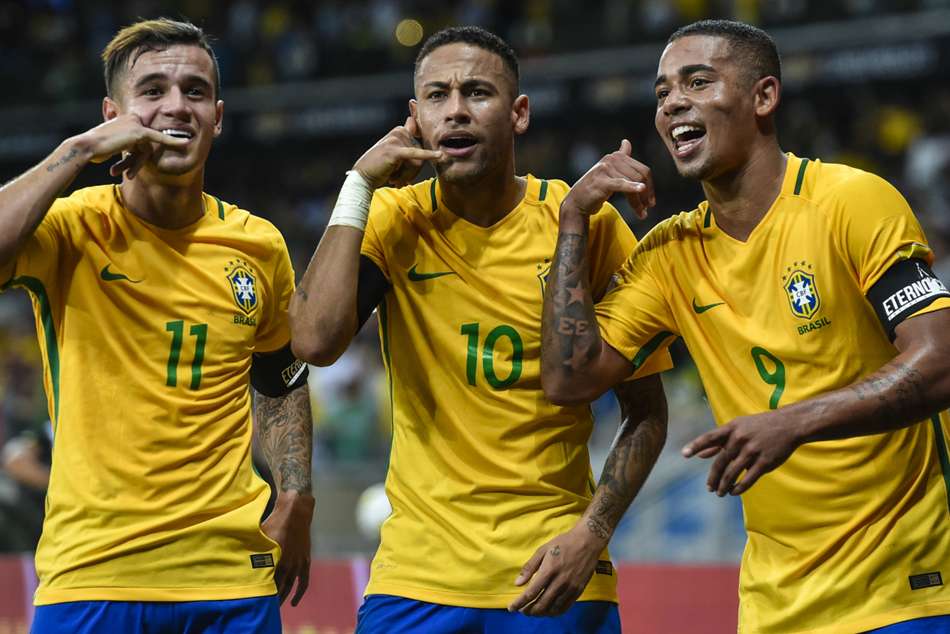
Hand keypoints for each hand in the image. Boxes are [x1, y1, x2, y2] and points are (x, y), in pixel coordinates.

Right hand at [72, 114, 189, 178]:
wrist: (86, 147)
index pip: (141, 138)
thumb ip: (126, 143)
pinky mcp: (139, 132)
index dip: (138, 154)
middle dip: (137, 161)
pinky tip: (185, 144)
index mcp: (126, 118)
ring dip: (137, 164)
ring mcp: (136, 124)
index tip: (138, 162)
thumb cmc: (96, 149)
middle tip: (127, 173)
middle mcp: (132, 118)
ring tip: (127, 174)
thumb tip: (132, 149)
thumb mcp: (112, 144)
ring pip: (147, 149)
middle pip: (146, 144)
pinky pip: (159, 139)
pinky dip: (173, 142)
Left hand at [261, 490, 314, 605]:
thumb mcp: (260, 534)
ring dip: (282, 597)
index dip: (260, 590)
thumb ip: (251, 548)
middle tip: (262, 605)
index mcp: (274, 558)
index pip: (266, 581)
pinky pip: (304, 581)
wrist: (296, 511)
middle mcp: (287, 564)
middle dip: (270, 597)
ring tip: (275, 606)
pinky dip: (299, 592)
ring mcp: (298, 563)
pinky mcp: (305, 561)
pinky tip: (294, 602)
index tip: (252, 597)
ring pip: (289, 586)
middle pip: (277, 587)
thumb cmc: (275, 520)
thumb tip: (236, 555)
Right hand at [352, 117, 442, 188]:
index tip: (426, 149)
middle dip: (412, 171)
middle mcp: (399, 132)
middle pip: (421, 154)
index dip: (427, 145)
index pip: (421, 138)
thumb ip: (408, 144)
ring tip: (394, 178)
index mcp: (400, 131)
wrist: (363, 177)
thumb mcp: (395, 154)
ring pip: (418, 162)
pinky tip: (439, 155)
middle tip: (396, 176)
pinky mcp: (396, 151)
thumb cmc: (380, 168)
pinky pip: (416, 155)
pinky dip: (427, 156)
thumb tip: (415, 127)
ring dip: (407, 176)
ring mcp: (397, 140)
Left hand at [507, 524, 604, 616]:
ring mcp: (571, 587)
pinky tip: (549, 611)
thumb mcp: (542, 550)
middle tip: (522, 611)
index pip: (531, 592)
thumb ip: (529, 567)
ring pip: (554, 607)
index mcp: (549, 570)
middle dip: (529, 610)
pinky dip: (555, 612)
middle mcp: (560, 581)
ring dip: (541, 613)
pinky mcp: (579, 590)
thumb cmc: (563, 543)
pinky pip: (566, 606)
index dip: (520, 603)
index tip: (512, 608)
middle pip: (542, 603)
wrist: (587, 541)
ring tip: (534, 612)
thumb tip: (518, 583)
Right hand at [562, 139, 654, 218]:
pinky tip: (641, 189)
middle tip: (648, 209)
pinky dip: (632, 187)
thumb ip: (620, 157)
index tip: (651, 201)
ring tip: (642, 213)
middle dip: (646, 195)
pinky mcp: (601, 181)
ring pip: (632, 183)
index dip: (650, 186)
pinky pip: (621, 184)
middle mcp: (611, 159)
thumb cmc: (594, 187)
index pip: (642, 170)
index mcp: (616, 156)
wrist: (576, 201)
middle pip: (639, 176)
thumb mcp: (609, 172)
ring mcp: (605, 169)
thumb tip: (626, 142)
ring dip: (638, 201)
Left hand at [682, 410, 803, 495]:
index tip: (684, 454)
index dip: (695, 445)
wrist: (789, 424)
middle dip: (713, 478)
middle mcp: (740, 439)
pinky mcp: (765, 462)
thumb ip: (719, 442)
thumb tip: (700, 455)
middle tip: (708, 488)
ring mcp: (753, 450)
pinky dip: (739, 488)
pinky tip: (734, 492)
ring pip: (732, 473)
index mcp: (732, 429)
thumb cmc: (759, 427)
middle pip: (720, 462)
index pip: (709, 437)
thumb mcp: (738, 428)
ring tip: (720, 493)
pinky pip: (748, 479)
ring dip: (724, 486)